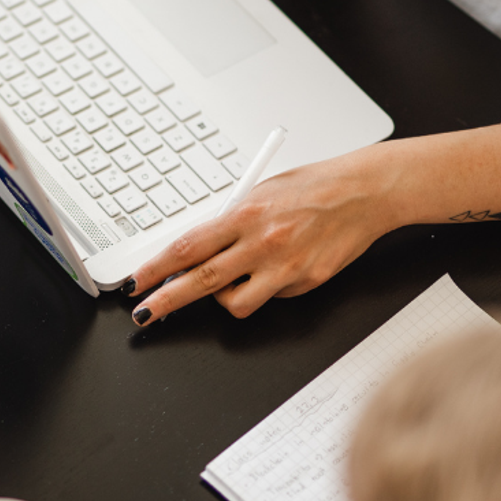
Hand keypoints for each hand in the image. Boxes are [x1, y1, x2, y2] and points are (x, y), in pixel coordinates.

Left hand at [125, 156, 393, 324]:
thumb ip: (230, 221)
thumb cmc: (313, 187)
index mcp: (244, 214)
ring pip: (234, 304)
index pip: (186, 247)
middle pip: (200, 282)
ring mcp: (285, 267)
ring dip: (223, 299)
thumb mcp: (261, 192)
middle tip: (143, 314)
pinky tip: (278, 269)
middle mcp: (261, 243)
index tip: (137, 282)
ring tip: (232, 281)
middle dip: (165, 302)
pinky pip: (272, 298)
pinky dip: (265, 291)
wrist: (364, 192)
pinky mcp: (306, 282)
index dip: (156, 269)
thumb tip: (197, 248)